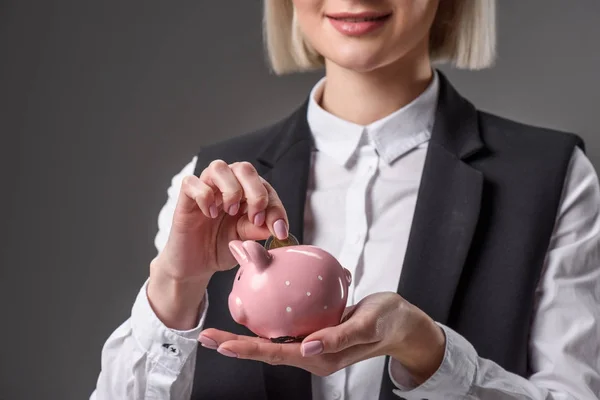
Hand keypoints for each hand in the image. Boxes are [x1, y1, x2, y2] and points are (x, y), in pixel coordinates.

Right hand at [148, 160, 288, 328]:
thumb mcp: (244, 241)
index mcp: (245, 193)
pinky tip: (209, 214)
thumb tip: (276, 226)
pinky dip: (204, 196)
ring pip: (219, 167)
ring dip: (231, 189)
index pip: (266, 188)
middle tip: (256, 218)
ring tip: (231, 212)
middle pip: (244, 169)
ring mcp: (205, 188)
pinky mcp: (185, 198)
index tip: (279, 230)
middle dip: (256, 192)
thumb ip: (257, 230)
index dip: (275, 207)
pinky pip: (192, 182)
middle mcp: (226, 185)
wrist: (194, 265)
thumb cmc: (220, 248)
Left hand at [198, 292, 445, 382]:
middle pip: (267, 351)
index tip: (222, 344)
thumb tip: (307, 347)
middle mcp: (313, 354)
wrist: (402, 324)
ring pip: (272, 343)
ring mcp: (313, 345)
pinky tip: (254, 313)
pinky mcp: (316, 333)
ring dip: (245, 337)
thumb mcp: (367, 325)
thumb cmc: (388, 322)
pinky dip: (266, 323)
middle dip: (235, 346)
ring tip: (219, 331)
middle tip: (206, 336)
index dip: (248, 349)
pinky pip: (286, 330)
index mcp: (322, 357)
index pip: (277, 354)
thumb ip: (339, 337)